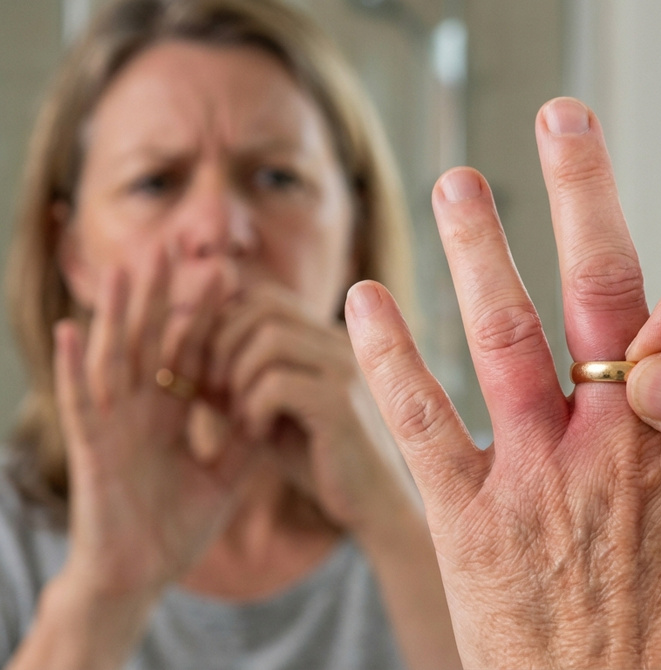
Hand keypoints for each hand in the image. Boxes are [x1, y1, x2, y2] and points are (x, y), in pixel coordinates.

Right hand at [54, 250, 250, 599]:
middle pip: (151, 339)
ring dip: (120, 311)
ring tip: (128, 266)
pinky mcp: (90, 446)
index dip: (206, 312)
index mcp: (171, 414)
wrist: (138, 578)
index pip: (190, 352)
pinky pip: (78, 399)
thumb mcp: (226, 476)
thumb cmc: (175, 530)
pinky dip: (74, 365)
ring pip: (115, 355)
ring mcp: (111, 424)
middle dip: (164, 294)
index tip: (230, 273)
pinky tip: (72, 329)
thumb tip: (283, 404)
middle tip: (178, 244)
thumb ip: (249, 439)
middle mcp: (138, 410)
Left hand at [207, 283, 414, 535]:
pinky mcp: (342, 403)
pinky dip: (252, 408)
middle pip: (263, 306)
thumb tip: (180, 351)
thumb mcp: (267, 410)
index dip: (223, 326)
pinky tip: (256, 435)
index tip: (206, 371)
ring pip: (269, 339)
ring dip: (237, 379)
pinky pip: (278, 383)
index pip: (263, 297)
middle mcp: (342, 340)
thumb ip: (234, 378)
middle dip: (222, 346)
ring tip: (238, 417)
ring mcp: (346, 367)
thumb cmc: (318, 458)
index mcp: (326, 337)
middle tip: (213, 391)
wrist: (371, 506)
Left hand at [346, 99, 660, 667]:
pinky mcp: (471, 521)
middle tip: (565, 118)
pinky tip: (364, 295)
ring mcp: (540, 475)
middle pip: (602, 287)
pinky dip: (386, 353)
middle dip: (584, 190)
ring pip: (505, 331)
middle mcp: (621, 441)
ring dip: (479, 245)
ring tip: (459, 179)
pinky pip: (419, 422)